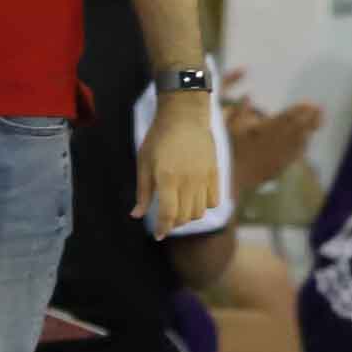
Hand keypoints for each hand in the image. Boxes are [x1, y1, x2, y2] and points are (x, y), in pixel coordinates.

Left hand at [140, 88, 224, 231]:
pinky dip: (205, 206)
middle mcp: (188, 181)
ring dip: (188, 216)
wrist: (184, 116)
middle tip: (166, 220)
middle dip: (173, 224)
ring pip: (199, 211)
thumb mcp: (144, 163)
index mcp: (167, 178)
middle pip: (184, 217)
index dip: (163, 229)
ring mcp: (203, 177)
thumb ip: (143, 192)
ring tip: (179, 209)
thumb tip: (136, 215)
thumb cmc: (159, 138)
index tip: (158, 235)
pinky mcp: (214, 173)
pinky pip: (214, 200)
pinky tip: (195, 200)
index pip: (168, 215)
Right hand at [222, 91, 322, 202]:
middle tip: (321, 110)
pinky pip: (296, 155)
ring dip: (309, 131)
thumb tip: (248, 95)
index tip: (309, 103)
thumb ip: (241, 109)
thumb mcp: (230, 125)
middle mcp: (277, 141)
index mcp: (266, 129)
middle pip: (299, 128)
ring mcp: (281, 155)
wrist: (230, 177)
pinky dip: (303, 146)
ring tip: (317, 122)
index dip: (300, 109)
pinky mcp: (281, 166)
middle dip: (311, 118)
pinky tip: (306, 142)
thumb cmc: (229, 149)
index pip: (288, 116)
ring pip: (300, 141)